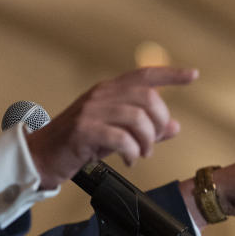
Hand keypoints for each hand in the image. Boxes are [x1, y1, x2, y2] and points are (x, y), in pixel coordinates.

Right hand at [26, 67, 198, 188]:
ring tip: (140, 155)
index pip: (144, 75)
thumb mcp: (115, 133)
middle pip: (147, 97)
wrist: (41, 156)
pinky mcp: (83, 130)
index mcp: (108, 90)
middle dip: (158, 123)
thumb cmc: (78, 144)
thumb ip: (144, 129)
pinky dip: (132, 152)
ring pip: (137, 117)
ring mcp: (90, 111)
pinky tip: (128, 161)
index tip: (193, 75)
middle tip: (152, 144)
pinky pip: (121, 137)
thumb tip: (175, 127)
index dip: (171, 74)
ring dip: (146, 141)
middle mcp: (100, 95)